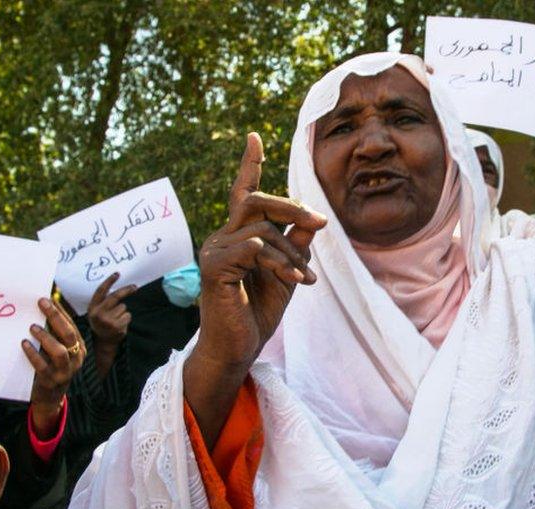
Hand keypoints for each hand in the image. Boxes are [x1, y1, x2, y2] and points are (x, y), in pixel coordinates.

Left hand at [23, 297, 84, 438]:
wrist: (50, 397)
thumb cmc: (52, 366)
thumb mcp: (57, 349)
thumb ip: (54, 333)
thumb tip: (45, 307)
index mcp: (79, 347)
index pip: (71, 325)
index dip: (60, 311)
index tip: (47, 298)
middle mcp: (76, 359)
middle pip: (68, 334)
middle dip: (55, 317)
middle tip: (41, 304)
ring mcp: (65, 371)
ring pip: (60, 351)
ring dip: (45, 337)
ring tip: (32, 327)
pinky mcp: (51, 381)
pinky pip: (42, 366)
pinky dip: (33, 354)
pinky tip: (24, 344)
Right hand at [87, 272, 135, 345]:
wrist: (103, 342)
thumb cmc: (102, 323)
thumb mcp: (97, 312)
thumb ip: (104, 301)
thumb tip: (119, 288)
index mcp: (92, 308)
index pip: (101, 291)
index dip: (109, 281)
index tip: (117, 274)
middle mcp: (98, 314)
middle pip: (115, 296)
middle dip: (126, 290)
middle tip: (135, 287)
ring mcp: (107, 320)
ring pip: (123, 307)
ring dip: (123, 311)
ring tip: (116, 319)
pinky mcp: (117, 326)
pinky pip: (128, 315)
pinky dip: (126, 318)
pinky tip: (120, 324)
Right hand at [190, 132, 326, 375]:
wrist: (239, 347)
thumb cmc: (258, 310)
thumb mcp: (287, 272)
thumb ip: (296, 244)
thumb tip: (314, 218)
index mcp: (237, 235)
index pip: (243, 193)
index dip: (249, 164)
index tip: (254, 136)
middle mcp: (222, 236)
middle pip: (255, 200)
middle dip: (291, 206)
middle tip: (320, 221)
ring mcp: (214, 250)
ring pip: (261, 228)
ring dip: (291, 251)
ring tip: (305, 277)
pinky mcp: (214, 266)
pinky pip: (253, 248)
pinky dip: (279, 262)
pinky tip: (293, 280)